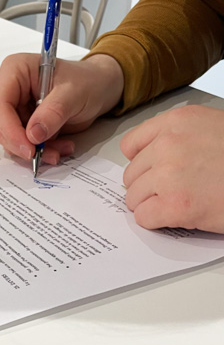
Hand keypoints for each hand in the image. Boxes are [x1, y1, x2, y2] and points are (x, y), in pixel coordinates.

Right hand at [0, 53, 122, 163]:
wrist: (98, 88)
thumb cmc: (86, 81)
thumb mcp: (74, 93)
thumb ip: (54, 111)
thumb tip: (34, 133)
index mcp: (15, 70)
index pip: (1, 103)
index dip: (10, 128)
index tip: (28, 147)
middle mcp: (10, 89)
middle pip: (2, 123)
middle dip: (22, 143)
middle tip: (41, 155)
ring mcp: (15, 107)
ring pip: (11, 138)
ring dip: (35, 150)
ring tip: (60, 149)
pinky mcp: (23, 123)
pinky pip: (24, 143)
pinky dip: (41, 150)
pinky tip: (60, 147)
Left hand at [121, 105, 223, 232]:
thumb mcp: (213, 129)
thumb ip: (180, 137)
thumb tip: (152, 158)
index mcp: (177, 122)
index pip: (131, 145)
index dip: (142, 163)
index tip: (152, 172)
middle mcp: (167, 144)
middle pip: (131, 174)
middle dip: (148, 187)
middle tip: (174, 193)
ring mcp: (169, 174)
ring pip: (134, 197)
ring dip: (152, 205)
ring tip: (181, 205)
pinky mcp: (176, 205)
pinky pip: (144, 217)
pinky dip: (157, 222)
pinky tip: (180, 217)